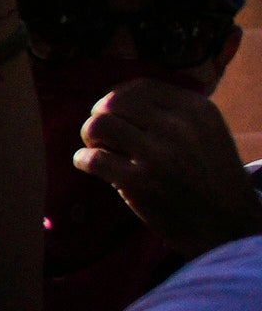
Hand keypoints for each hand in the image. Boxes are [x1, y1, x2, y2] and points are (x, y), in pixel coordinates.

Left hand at [76, 80, 261, 256]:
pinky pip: (92, 158)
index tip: (115, 114)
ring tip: (99, 149)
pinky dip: (82, 160)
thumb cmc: (208, 176)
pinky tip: (88, 165)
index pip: (141, 87)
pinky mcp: (139, 182)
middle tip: (103, 136)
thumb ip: (170, 113)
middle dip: (100, 116)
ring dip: (90, 137)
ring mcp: (159, 154)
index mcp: (196, 109)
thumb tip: (114, 98)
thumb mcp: (204, 132)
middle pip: (113, 102)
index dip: (118, 98)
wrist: (227, 223)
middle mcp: (179, 127)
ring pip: (99, 125)